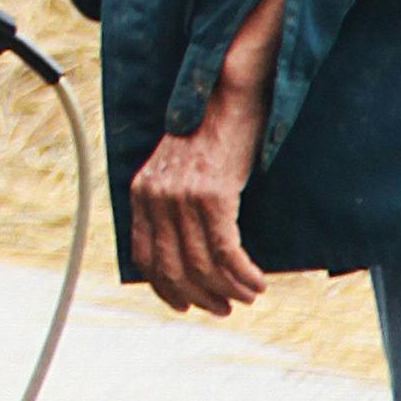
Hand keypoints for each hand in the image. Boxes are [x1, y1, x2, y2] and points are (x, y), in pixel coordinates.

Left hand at [125, 0, 289, 312]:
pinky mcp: (212, 195)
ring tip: (247, 296)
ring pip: (202, 265)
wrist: (227, 91)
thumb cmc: (211, 128)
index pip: (144, 256)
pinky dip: (242, 274)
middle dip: (199, 296)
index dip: (165, 287)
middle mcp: (156, 197)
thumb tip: (188, 248)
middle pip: (172, 268)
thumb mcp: (178, 167)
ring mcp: (182, 197)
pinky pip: (225, 251)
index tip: (186, 303)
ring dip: (227, 290)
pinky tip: (257, 282)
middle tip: (223, 308)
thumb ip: (173, 202)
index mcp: (142, 191)